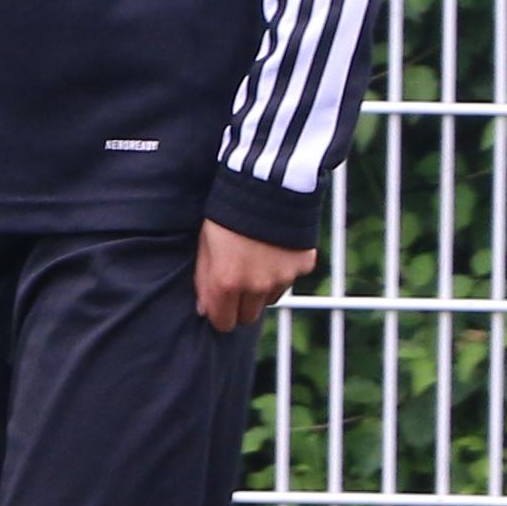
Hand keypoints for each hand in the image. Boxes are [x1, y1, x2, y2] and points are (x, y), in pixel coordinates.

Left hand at [193, 221, 315, 333]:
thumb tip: (204, 310)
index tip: (221, 305)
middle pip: (249, 317)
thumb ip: (204, 279)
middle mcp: (256, 286)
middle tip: (239, 281)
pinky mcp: (303, 266)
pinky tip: (276, 247)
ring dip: (263, 288)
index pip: (224, 323)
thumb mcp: (206, 243)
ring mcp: (282, 277)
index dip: (220, 315)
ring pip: (270, 298)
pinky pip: (290, 279)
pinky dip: (283, 270)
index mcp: (227, 282)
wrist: (267, 182)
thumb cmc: (229, 210)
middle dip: (242, 305)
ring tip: (258, 258)